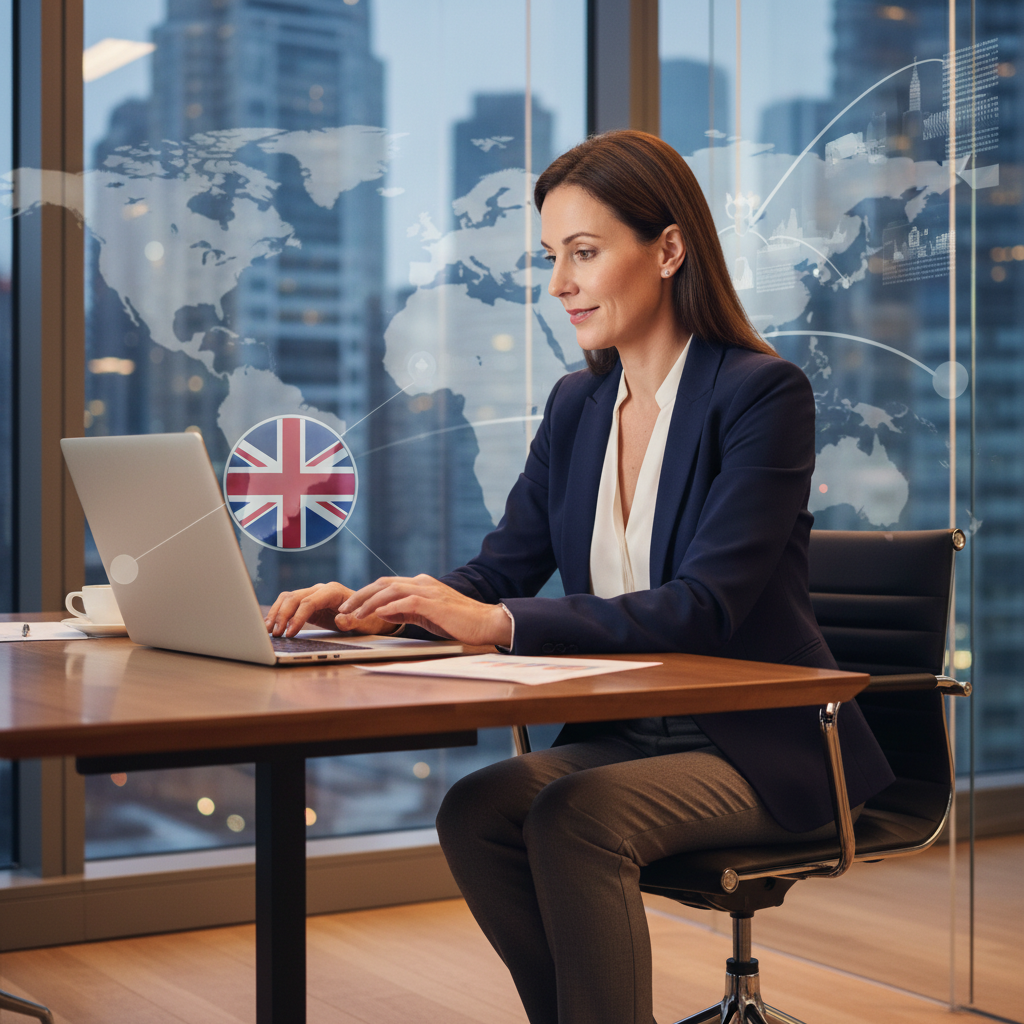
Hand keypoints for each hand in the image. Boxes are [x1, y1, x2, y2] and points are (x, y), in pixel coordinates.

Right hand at [265, 582, 399, 637]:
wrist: (372, 615)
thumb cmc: (369, 618)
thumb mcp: (365, 622)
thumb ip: (352, 621)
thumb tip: (340, 620)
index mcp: (333, 591)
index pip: (309, 601)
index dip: (297, 617)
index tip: (290, 633)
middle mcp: (321, 590)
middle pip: (294, 597)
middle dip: (282, 615)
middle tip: (275, 634)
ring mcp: (314, 595)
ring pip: (288, 598)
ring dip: (277, 613)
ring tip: (268, 630)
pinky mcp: (309, 604)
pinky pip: (290, 604)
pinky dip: (279, 613)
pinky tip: (272, 626)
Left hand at [340, 574, 512, 647]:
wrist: (485, 622)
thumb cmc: (459, 621)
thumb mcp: (427, 615)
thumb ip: (407, 611)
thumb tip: (384, 613)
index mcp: (420, 585)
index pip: (386, 585)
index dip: (365, 594)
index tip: (350, 607)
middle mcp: (422, 583)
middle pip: (383, 583)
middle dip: (360, 596)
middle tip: (344, 609)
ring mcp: (428, 591)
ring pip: (391, 590)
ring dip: (369, 602)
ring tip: (354, 614)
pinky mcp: (434, 603)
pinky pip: (407, 602)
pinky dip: (390, 607)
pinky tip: (378, 614)